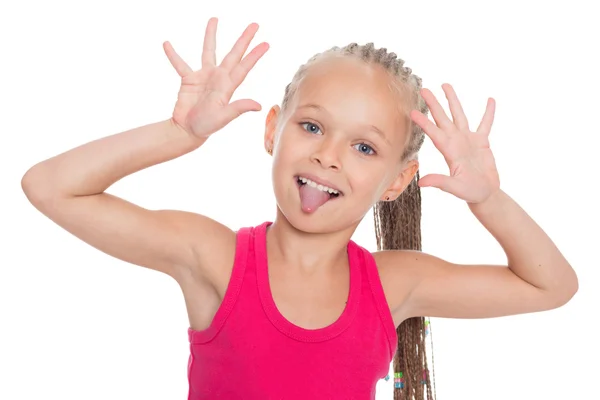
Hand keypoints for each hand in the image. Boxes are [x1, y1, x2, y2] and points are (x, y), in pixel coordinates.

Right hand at [163, 18, 268, 138]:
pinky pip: (180, 64)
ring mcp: (203, 76)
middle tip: (254, 25)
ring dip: (211, 36)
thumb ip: (238, 108)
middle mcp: (218, 78)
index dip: (254, 55)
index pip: (244, 67)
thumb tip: (258, 105)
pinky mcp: (188, 79)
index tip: (265, 43)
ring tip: (214, 19)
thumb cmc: (206, 126)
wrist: (187, 130)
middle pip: (233, 54)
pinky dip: (173, 55)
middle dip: (243, 39)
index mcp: (228, 86)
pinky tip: (167, 44)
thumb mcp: (223, 117)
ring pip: (208, 51)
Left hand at [411, 84, 499, 203]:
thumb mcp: (454, 188)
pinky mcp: (482, 142)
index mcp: (449, 150)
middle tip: (424, 88)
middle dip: (434, 103)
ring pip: (459, 115)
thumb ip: (440, 182)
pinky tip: (490, 100)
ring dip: (453, 100)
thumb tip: (421, 183)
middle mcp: (456, 141)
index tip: (412, 111)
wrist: (484, 194)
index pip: (434, 133)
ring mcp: (468, 140)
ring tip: (446, 85)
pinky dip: (488, 113)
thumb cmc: (469, 192)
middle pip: (443, 118)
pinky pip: (485, 124)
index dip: (424, 122)